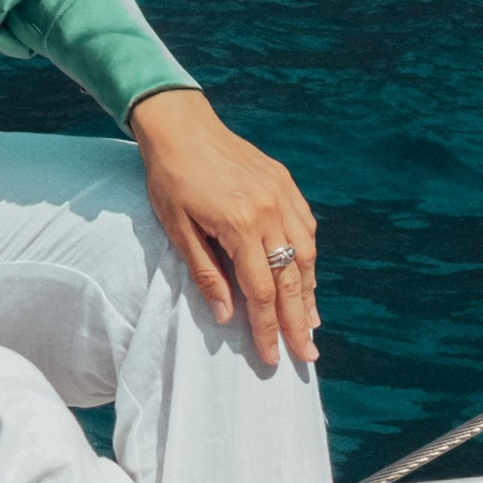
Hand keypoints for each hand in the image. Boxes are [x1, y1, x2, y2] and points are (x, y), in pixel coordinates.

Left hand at [128, 90, 320, 369]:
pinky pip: (306, 226)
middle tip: (307, 356)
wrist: (181, 125)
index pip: (261, 292)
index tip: (273, 357)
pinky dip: (309, 256)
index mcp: (241, 226)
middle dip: (299, 322)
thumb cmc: (170, 178)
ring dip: (310, 292)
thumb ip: (206, 275)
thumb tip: (228, 318)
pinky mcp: (285, 183)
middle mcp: (270, 212)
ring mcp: (283, 195)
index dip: (267, 329)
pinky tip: (307, 275)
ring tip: (311, 323)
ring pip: (306, 254)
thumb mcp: (178, 230)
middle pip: (292, 280)